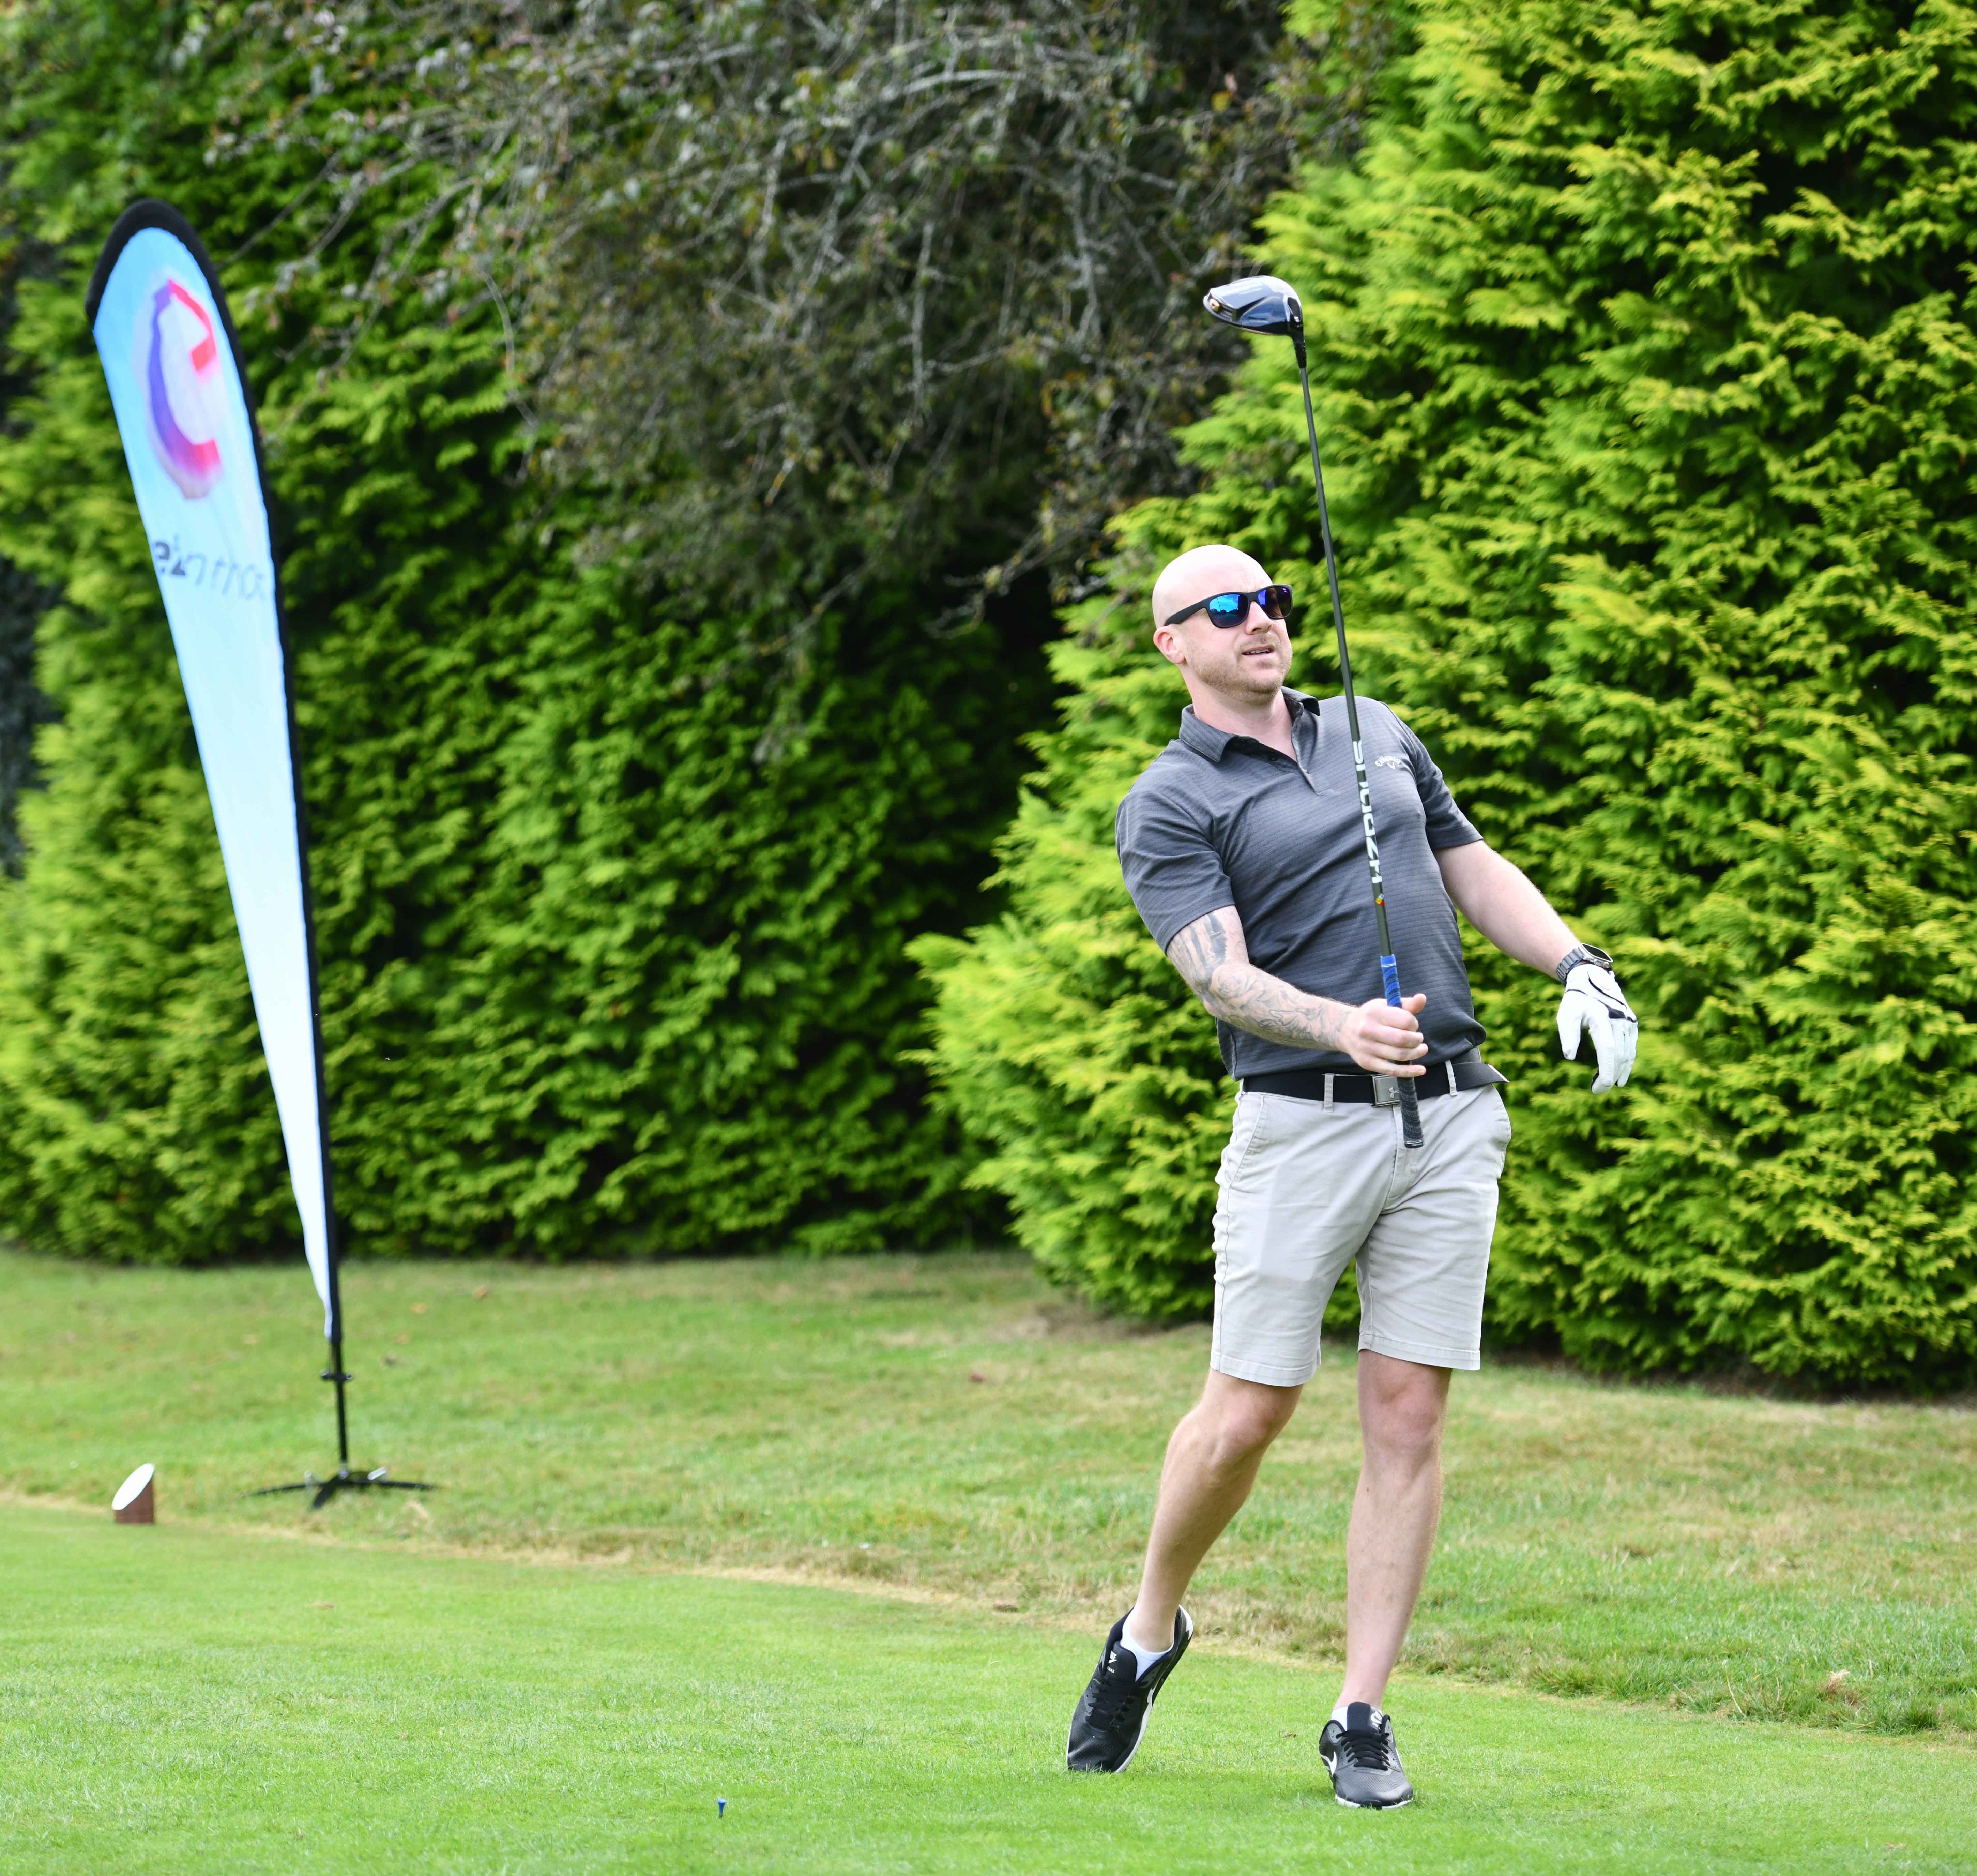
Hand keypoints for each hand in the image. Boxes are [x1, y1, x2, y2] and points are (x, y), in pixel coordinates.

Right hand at [1339, 992, 1427, 1076]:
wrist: (1344, 1029)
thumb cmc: (1370, 1016)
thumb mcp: (1385, 1005)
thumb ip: (1406, 1004)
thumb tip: (1422, 998)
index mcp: (1375, 1013)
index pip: (1405, 1020)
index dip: (1414, 1024)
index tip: (1413, 1025)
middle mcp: (1368, 1030)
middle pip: (1402, 1039)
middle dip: (1417, 1040)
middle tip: (1418, 1039)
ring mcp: (1367, 1048)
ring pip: (1400, 1055)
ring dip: (1416, 1053)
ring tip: (1420, 1049)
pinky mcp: (1367, 1063)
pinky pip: (1392, 1070)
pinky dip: (1409, 1071)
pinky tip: (1421, 1070)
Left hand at [1558, 963, 1636, 1090]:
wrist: (1593, 977)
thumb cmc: (1576, 998)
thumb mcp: (1566, 1013)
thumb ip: (1568, 1033)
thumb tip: (1570, 1056)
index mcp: (1602, 1017)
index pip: (1608, 1049)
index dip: (1606, 1070)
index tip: (1601, 1086)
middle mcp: (1620, 1020)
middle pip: (1620, 1054)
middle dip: (1611, 1075)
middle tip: (1598, 1090)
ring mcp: (1629, 1021)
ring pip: (1628, 1052)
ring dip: (1621, 1071)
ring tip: (1608, 1085)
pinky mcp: (1632, 1023)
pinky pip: (1632, 1047)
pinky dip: (1627, 1062)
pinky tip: (1621, 1074)